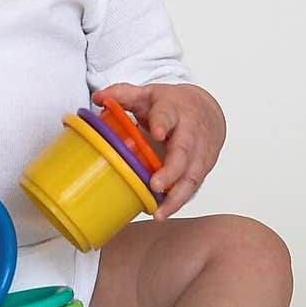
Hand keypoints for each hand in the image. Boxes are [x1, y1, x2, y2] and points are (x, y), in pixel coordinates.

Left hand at [91, 82, 225, 219]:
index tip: (156, 132)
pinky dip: (179, 201)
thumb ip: (123, 94)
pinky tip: (164, 211)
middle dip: (171, 170)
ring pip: (192, 175)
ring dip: (176, 196)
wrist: (207, 111)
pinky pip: (193, 186)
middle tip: (155, 184)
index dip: (162, 123)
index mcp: (173, 110)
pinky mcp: (203, 168)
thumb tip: (99, 97)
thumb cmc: (174, 105)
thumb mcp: (148, 94)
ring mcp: (199, 152)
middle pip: (184, 151)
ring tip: (159, 212)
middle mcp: (190, 132)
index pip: (168, 114)